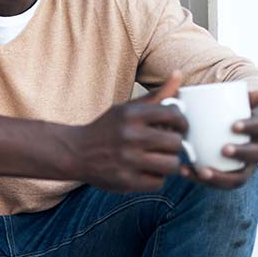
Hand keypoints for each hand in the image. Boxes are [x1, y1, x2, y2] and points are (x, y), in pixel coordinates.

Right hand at [72, 71, 188, 192]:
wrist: (75, 153)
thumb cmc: (108, 129)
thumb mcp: (127, 109)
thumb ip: (156, 95)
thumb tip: (179, 74)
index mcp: (131, 115)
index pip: (174, 115)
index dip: (182, 122)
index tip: (178, 127)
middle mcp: (129, 136)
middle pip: (176, 143)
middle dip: (175, 144)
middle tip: (167, 145)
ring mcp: (127, 160)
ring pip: (171, 165)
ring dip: (169, 163)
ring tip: (159, 159)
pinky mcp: (126, 181)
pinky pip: (158, 182)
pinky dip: (155, 177)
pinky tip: (146, 170)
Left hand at [180, 90, 257, 188]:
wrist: (241, 134)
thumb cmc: (236, 116)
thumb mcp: (240, 105)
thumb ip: (242, 97)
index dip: (248, 127)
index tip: (233, 125)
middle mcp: (256, 152)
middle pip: (254, 155)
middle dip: (240, 153)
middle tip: (223, 149)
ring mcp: (244, 168)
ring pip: (237, 178)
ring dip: (220, 176)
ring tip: (201, 171)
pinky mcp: (229, 178)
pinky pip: (218, 184)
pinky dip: (201, 180)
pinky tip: (185, 171)